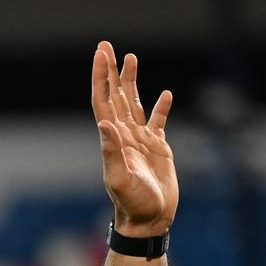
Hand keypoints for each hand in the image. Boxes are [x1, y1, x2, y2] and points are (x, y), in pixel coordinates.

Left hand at [91, 41, 177, 236]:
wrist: (149, 220)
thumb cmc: (133, 204)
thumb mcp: (120, 179)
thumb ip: (112, 152)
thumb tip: (104, 124)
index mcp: (113, 139)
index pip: (104, 101)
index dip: (101, 77)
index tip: (100, 54)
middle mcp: (124, 136)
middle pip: (116, 96)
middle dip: (111, 70)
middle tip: (106, 45)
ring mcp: (140, 140)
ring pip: (134, 103)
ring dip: (131, 81)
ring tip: (131, 58)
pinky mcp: (158, 148)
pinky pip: (158, 122)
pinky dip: (160, 107)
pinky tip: (165, 94)